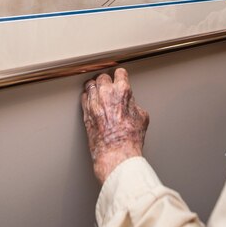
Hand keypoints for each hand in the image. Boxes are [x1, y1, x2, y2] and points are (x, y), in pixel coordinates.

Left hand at [81, 68, 148, 183]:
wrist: (117, 153)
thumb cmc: (130, 138)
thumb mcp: (141, 117)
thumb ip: (133, 104)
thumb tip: (130, 104)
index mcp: (122, 91)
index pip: (119, 73)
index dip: (120, 76)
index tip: (120, 77)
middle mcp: (106, 93)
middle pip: (102, 77)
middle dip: (106, 81)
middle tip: (109, 85)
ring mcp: (93, 102)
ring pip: (90, 85)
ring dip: (95, 87)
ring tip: (98, 90)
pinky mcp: (85, 113)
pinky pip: (83, 97)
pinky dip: (87, 97)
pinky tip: (91, 100)